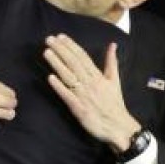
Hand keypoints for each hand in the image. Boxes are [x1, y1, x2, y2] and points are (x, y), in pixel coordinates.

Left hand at [44, 34, 140, 148]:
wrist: (118, 126)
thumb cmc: (115, 104)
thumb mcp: (115, 81)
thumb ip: (112, 62)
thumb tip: (113, 45)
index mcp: (98, 76)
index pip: (83, 57)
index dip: (71, 46)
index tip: (61, 36)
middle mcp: (90, 83)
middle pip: (74, 63)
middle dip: (61, 50)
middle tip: (49, 39)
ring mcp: (84, 96)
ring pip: (69, 77)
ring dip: (57, 64)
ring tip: (46, 52)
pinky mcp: (79, 108)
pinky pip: (68, 96)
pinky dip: (59, 87)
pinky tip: (50, 78)